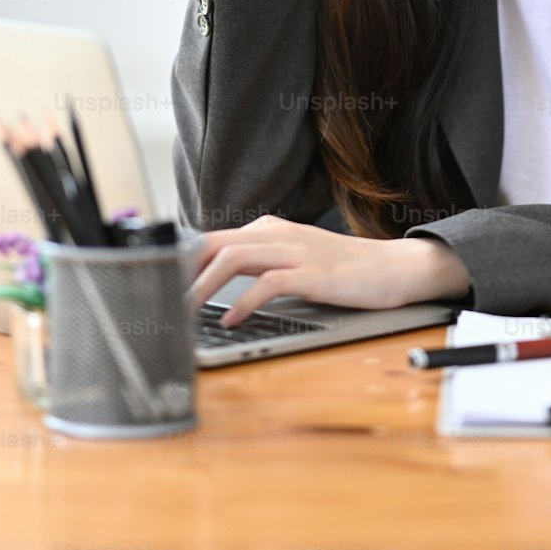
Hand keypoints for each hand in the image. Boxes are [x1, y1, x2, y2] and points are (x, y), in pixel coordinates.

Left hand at [185, 214, 471, 325]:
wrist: (393, 268)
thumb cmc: (341, 271)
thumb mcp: (294, 260)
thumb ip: (260, 264)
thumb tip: (216, 284)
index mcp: (268, 229)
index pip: (211, 239)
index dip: (181, 263)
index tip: (157, 289)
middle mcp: (276, 233)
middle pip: (213, 244)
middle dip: (180, 273)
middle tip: (158, 302)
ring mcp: (294, 250)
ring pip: (233, 258)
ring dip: (202, 287)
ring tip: (185, 313)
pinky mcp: (312, 273)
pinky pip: (268, 283)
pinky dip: (244, 302)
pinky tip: (232, 320)